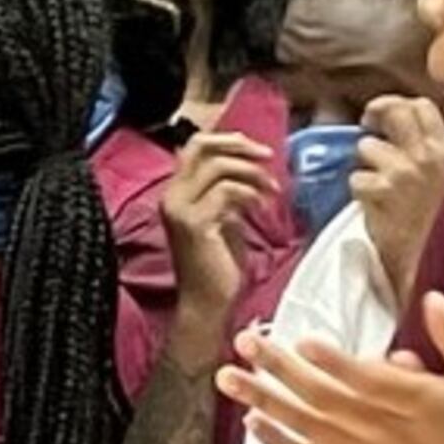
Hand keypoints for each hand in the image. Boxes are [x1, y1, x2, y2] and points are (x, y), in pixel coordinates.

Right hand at [160, 130, 277, 328]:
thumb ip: (227, 193)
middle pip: (201, 146)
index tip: (257, 152)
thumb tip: (250, 168)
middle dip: (239, 146)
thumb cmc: (218, 265)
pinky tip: (262, 207)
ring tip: (271, 191)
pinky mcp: (194, 224)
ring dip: (252, 174)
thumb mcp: (224, 218)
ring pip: (218, 167)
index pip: (195, 147)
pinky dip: (250, 194)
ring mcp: (180, 209)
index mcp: (176, 193)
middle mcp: (171, 196)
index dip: (228, 141)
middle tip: (268, 158)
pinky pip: (226, 192)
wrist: (207, 302)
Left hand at [350, 94, 443, 303]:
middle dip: (375, 115)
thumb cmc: (430, 222)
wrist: (425, 263)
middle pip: (396, 112)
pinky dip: (359, 193)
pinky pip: (357, 178)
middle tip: (368, 128)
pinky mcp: (384, 190)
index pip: (422, 106)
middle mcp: (430, 157)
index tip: (381, 115)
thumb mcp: (441, 179)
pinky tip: (375, 207)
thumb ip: (426, 149)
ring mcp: (407, 172)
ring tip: (379, 189)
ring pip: (368, 147)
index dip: (396, 104)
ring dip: (365, 166)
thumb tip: (396, 119)